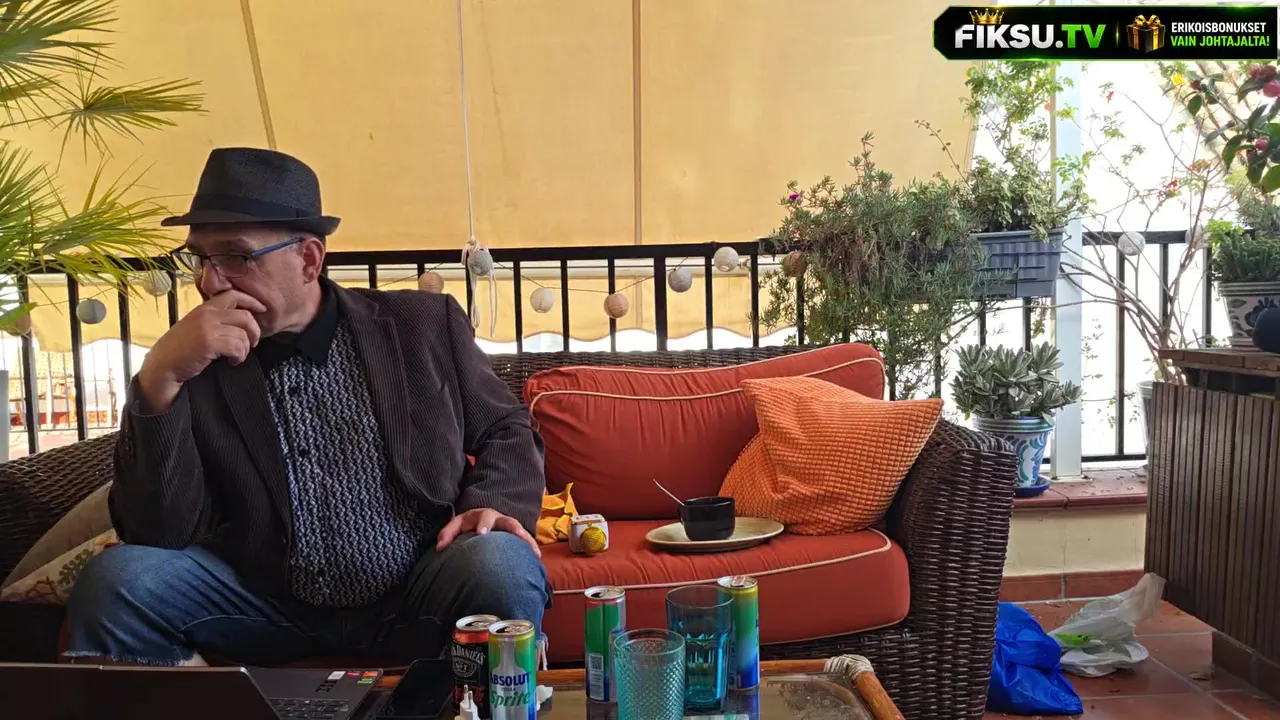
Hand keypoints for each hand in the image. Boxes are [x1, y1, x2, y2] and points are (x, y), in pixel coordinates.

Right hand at [136, 290, 266, 412]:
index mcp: (204, 308)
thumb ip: (213, 321)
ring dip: (245, 348)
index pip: (233, 295)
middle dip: (255, 331)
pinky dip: (239, 356)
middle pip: (245, 316)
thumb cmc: (180, 350)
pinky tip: (233, 362)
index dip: (252, 301)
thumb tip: (241, 324)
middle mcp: (206, 314)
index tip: (262, 310)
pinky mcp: (209, 342)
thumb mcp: (195, 327)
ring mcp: (207, 327)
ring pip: (243, 334)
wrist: (162, 366)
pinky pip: (237, 346)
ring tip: (237, 357)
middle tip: (253, 343)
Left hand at [437, 508, 540, 557]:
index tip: (481, 534)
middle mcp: (500, 519)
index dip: (484, 525)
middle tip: (518, 538)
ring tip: (535, 553)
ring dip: (528, 541)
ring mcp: (510, 527)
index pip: (484, 517)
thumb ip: (447, 534)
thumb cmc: (468, 524)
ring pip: (521, 531)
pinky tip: (538, 559)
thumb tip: (439, 548)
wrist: (482, 519)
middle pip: (509, 522)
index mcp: (483, 515)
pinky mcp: (516, 535)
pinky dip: (532, 548)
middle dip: (514, 530)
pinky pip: (527, 540)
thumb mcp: (456, 525)